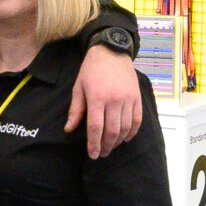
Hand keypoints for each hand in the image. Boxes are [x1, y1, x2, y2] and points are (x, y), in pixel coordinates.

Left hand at [66, 44, 145, 158]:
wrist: (111, 51)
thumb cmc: (91, 69)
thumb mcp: (78, 87)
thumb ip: (75, 110)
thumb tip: (69, 129)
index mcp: (97, 97)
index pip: (96, 128)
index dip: (94, 144)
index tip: (93, 154)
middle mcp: (114, 100)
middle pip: (111, 131)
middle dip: (106, 146)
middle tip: (102, 154)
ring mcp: (128, 99)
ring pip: (125, 128)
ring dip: (118, 141)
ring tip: (111, 146)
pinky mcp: (137, 97)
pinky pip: (137, 120)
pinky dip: (132, 132)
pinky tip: (125, 138)